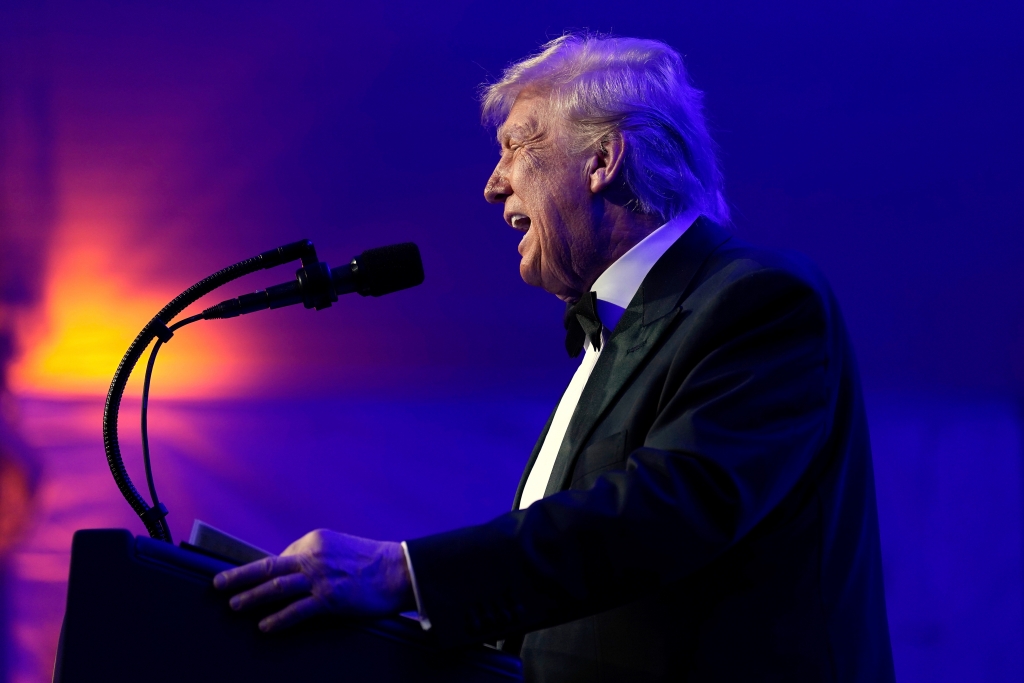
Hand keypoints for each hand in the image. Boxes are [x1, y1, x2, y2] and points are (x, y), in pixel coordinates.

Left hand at [213, 529, 413, 631]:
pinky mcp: (330, 598)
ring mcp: (320, 577)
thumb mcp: (340, 548)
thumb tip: (296, 573)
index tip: (246, 579)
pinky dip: (278, 618)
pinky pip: (297, 610)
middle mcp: (313, 555)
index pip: (281, 555)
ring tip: (233, 605)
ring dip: (251, 597)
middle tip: (218, 584)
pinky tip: (265, 626)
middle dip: (239, 576)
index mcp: (315, 539)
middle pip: (268, 566)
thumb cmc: (373, 561)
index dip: (263, 571)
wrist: (400, 570)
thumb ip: (317, 557)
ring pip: (276, 587)